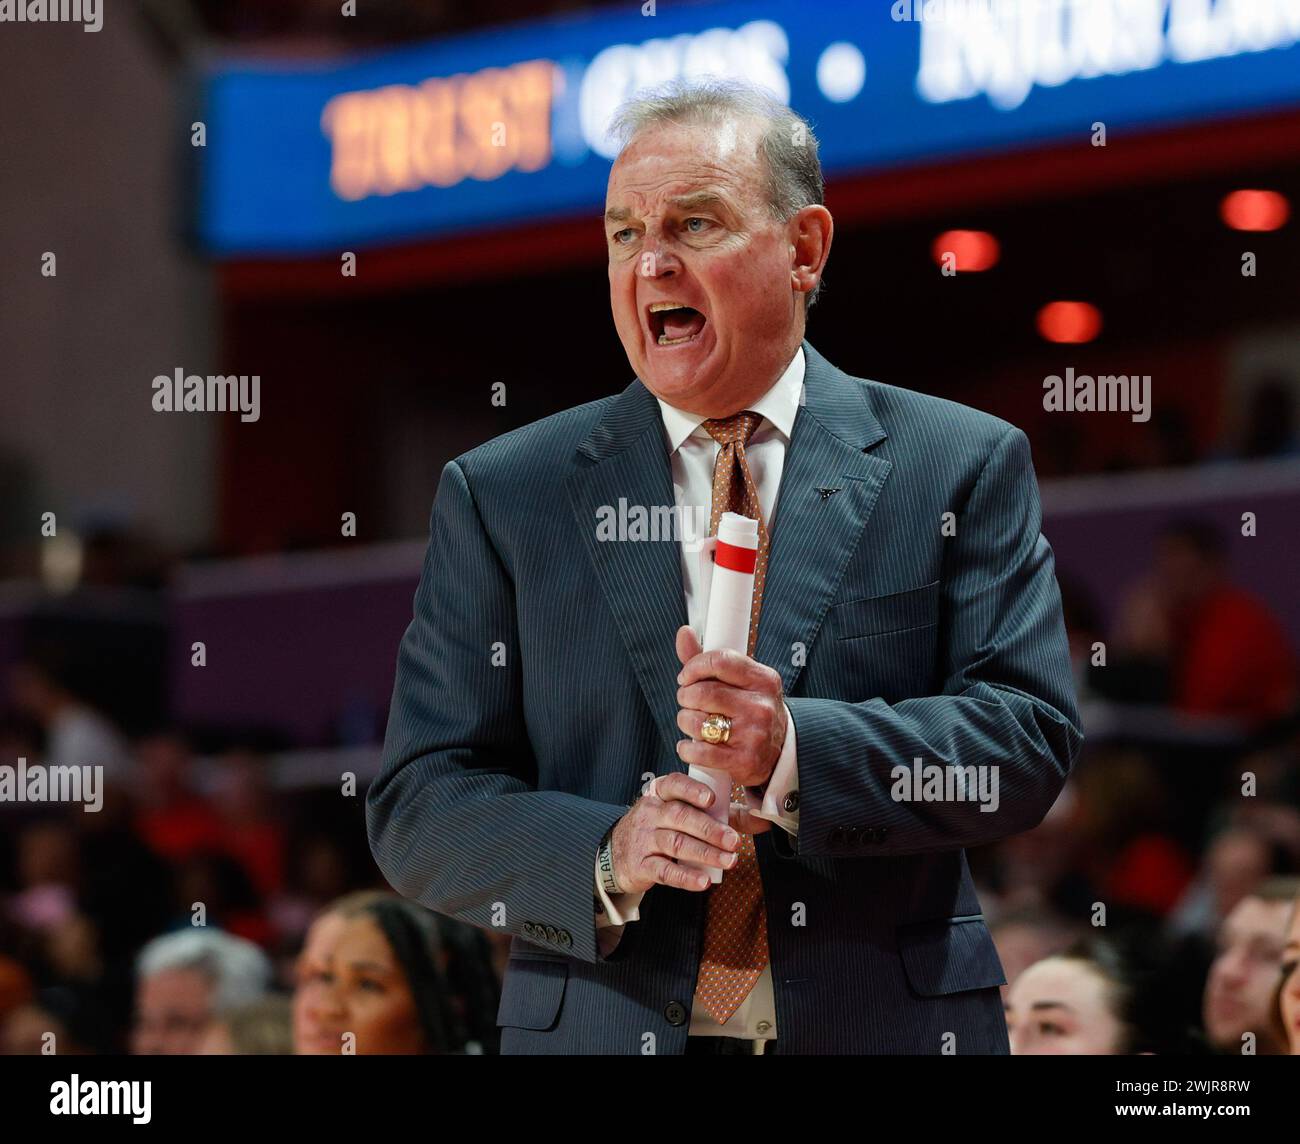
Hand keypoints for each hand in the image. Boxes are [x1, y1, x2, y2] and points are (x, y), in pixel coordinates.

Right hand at [609, 773, 741, 893]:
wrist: (616, 852)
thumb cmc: (657, 828)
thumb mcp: (675, 812)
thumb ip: (711, 811)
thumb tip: (752, 815)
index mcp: (659, 794)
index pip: (674, 785)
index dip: (692, 790)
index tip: (712, 799)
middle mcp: (649, 813)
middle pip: (680, 817)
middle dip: (710, 829)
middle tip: (733, 840)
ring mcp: (643, 839)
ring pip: (676, 844)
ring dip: (705, 853)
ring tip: (728, 861)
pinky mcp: (640, 865)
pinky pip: (665, 871)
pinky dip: (686, 876)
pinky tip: (704, 881)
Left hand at [674, 625, 785, 791]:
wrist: (778, 752)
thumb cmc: (752, 710)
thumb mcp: (740, 682)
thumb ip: (709, 660)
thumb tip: (684, 632)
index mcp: (763, 680)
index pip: (720, 661)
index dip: (694, 667)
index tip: (686, 676)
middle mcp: (762, 706)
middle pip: (703, 693)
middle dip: (685, 696)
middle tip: (687, 701)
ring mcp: (754, 735)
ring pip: (697, 722)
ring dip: (685, 721)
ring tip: (692, 723)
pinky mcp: (744, 761)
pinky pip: (699, 752)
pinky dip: (687, 749)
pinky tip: (691, 745)